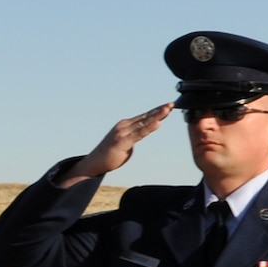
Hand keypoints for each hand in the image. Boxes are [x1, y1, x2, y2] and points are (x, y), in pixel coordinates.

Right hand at [58, 103, 172, 184]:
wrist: (94, 163)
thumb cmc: (111, 153)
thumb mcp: (127, 142)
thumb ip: (136, 135)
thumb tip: (144, 132)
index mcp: (126, 125)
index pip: (145, 116)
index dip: (157, 111)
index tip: (169, 105)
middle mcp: (124, 126)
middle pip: (146, 116)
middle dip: (160, 110)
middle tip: (172, 103)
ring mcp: (123, 132)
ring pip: (144, 123)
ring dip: (157, 116)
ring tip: (168, 109)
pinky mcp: (122, 141)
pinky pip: (139, 134)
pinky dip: (149, 128)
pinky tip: (158, 123)